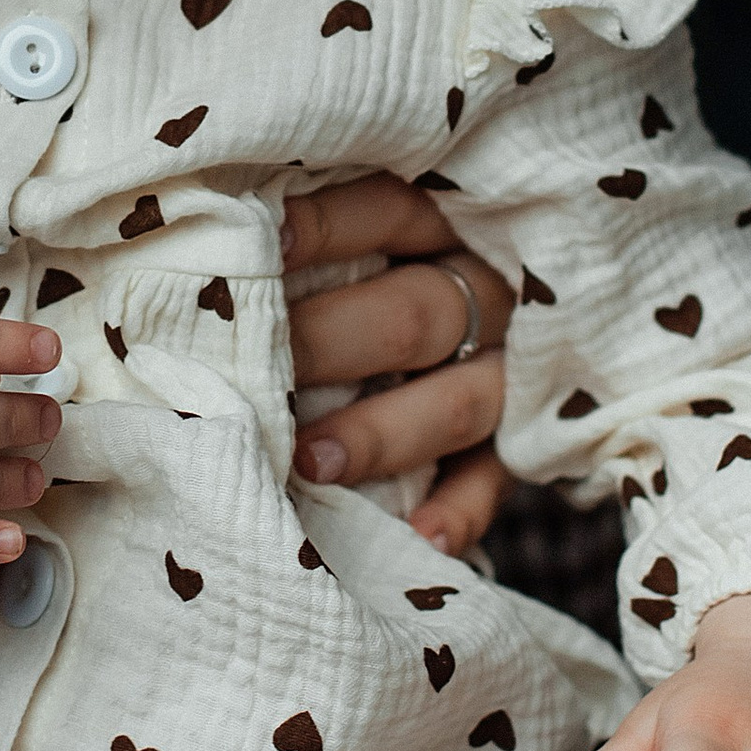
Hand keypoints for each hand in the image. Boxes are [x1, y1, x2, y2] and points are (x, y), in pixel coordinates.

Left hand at [281, 175, 511, 552]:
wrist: (539, 315)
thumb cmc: (388, 267)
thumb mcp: (382, 228)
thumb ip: (319, 232)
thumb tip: (210, 227)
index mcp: (450, 223)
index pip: (390, 212)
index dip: (324, 227)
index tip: (255, 247)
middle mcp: (487, 295)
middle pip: (414, 313)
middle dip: (330, 342)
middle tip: (259, 369)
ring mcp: (512, 374)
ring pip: (456, 403)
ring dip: (383, 433)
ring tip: (312, 463)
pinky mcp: (523, 445)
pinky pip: (495, 481)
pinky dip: (459, 512)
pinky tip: (418, 538)